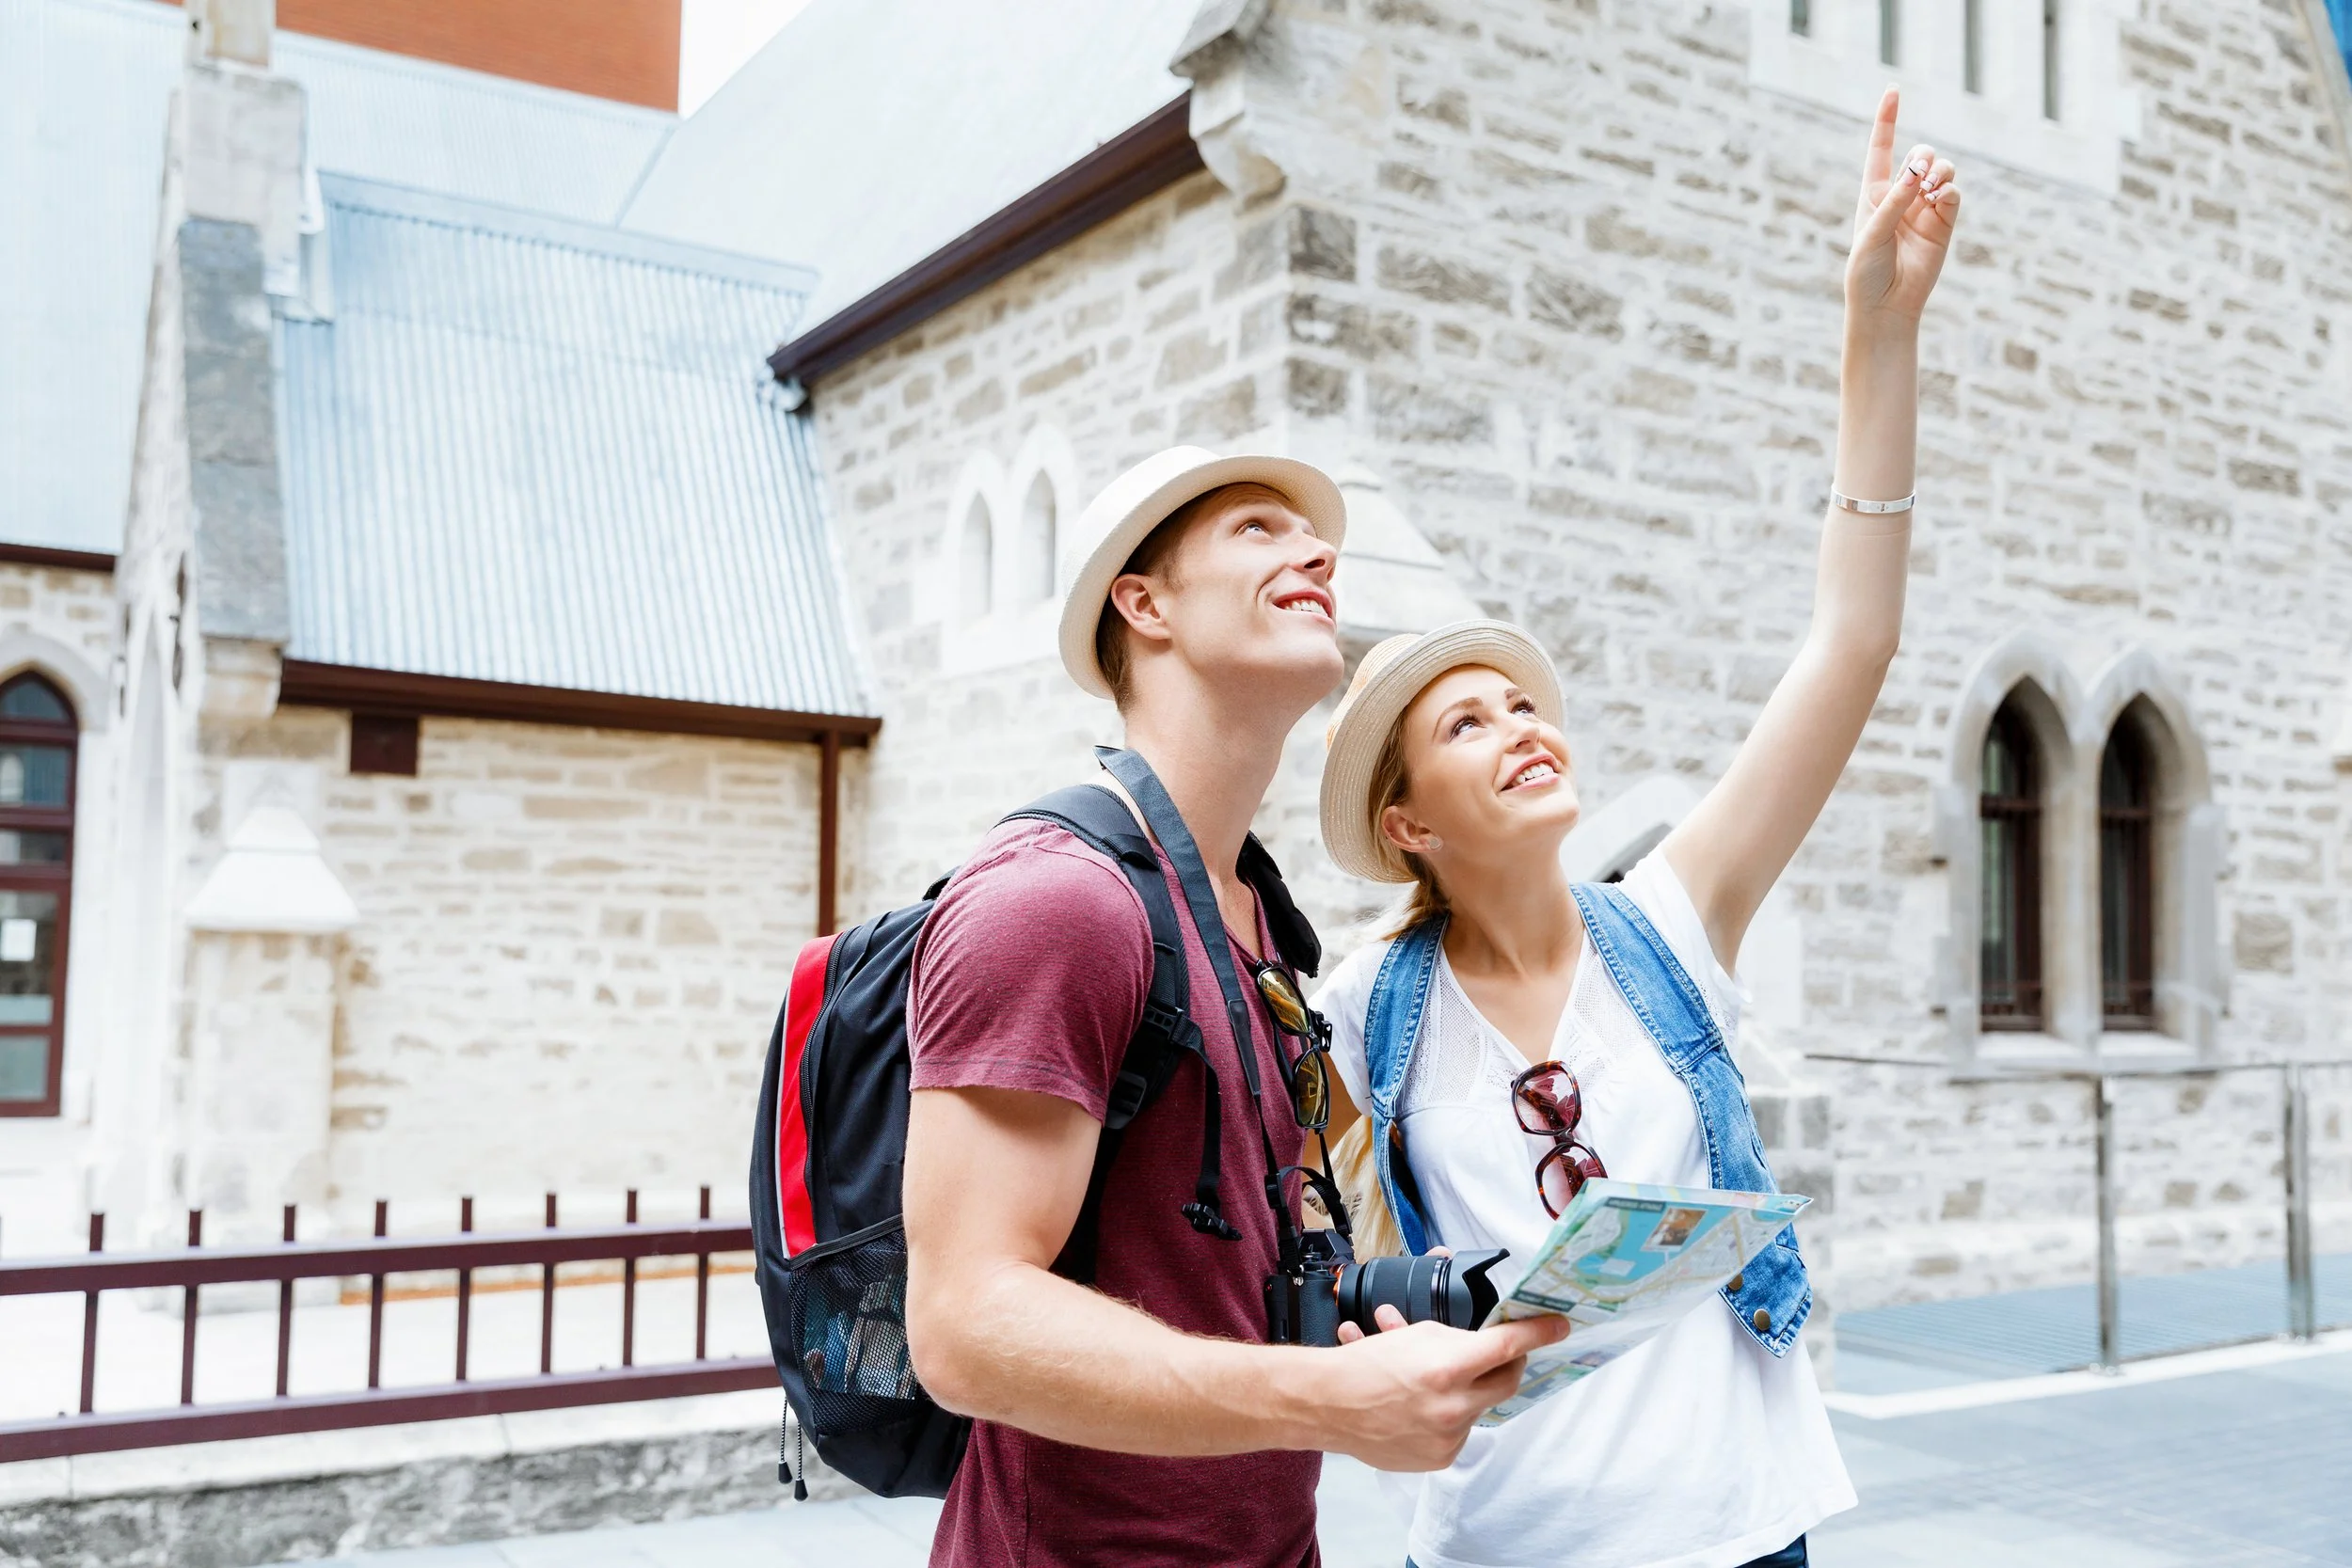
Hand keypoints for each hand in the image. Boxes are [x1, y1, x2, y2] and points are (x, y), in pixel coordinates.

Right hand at [1314, 1313, 1569, 1471]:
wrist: (1329, 1406)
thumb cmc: (1365, 1364)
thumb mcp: (1415, 1334)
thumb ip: (1456, 1337)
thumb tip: (1486, 1337)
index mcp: (1449, 1367)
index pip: (1509, 1346)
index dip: (1538, 1332)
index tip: (1558, 1326)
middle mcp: (1454, 1405)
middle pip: (1506, 1381)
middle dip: (1509, 1363)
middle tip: (1503, 1351)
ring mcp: (1449, 1436)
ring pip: (1479, 1406)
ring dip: (1468, 1390)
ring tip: (1435, 1379)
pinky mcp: (1440, 1458)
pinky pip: (1459, 1431)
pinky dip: (1449, 1415)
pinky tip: (1422, 1404)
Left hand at [1846, 86, 1960, 329]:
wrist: (1885, 307)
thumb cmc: (1867, 273)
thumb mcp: (1871, 235)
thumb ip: (1893, 203)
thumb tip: (1917, 174)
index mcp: (1873, 194)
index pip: (1881, 148)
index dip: (1887, 119)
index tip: (1893, 90)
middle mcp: (1900, 197)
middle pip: (1920, 155)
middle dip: (1922, 157)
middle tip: (1919, 174)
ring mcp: (1924, 209)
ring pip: (1941, 170)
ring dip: (1939, 170)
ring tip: (1931, 188)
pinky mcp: (1944, 224)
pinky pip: (1954, 194)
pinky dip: (1950, 191)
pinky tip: (1941, 200)